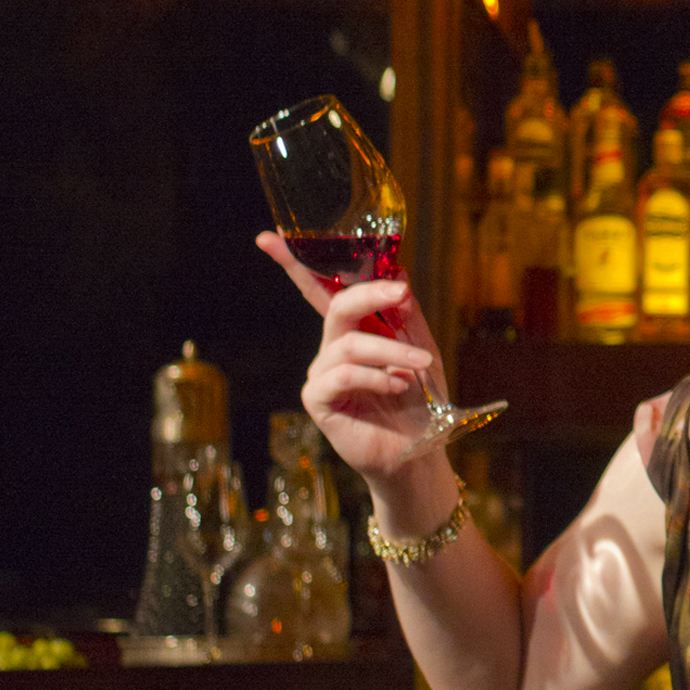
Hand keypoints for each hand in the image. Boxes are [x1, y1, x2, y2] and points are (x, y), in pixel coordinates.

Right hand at [255, 231, 445, 492]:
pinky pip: (342, 374)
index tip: (268, 237)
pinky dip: (375, 376)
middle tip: (401, 294)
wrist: (419, 452)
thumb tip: (398, 274)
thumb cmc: (420, 402)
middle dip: (370, 294)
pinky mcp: (318, 400)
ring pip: (349, 343)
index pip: (320, 291)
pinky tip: (397, 387)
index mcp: (352, 332)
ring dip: (391, 350)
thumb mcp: (421, 349)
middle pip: (336, 306)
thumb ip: (405, 315)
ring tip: (420, 365)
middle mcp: (331, 349)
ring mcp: (322, 374)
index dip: (293, 264)